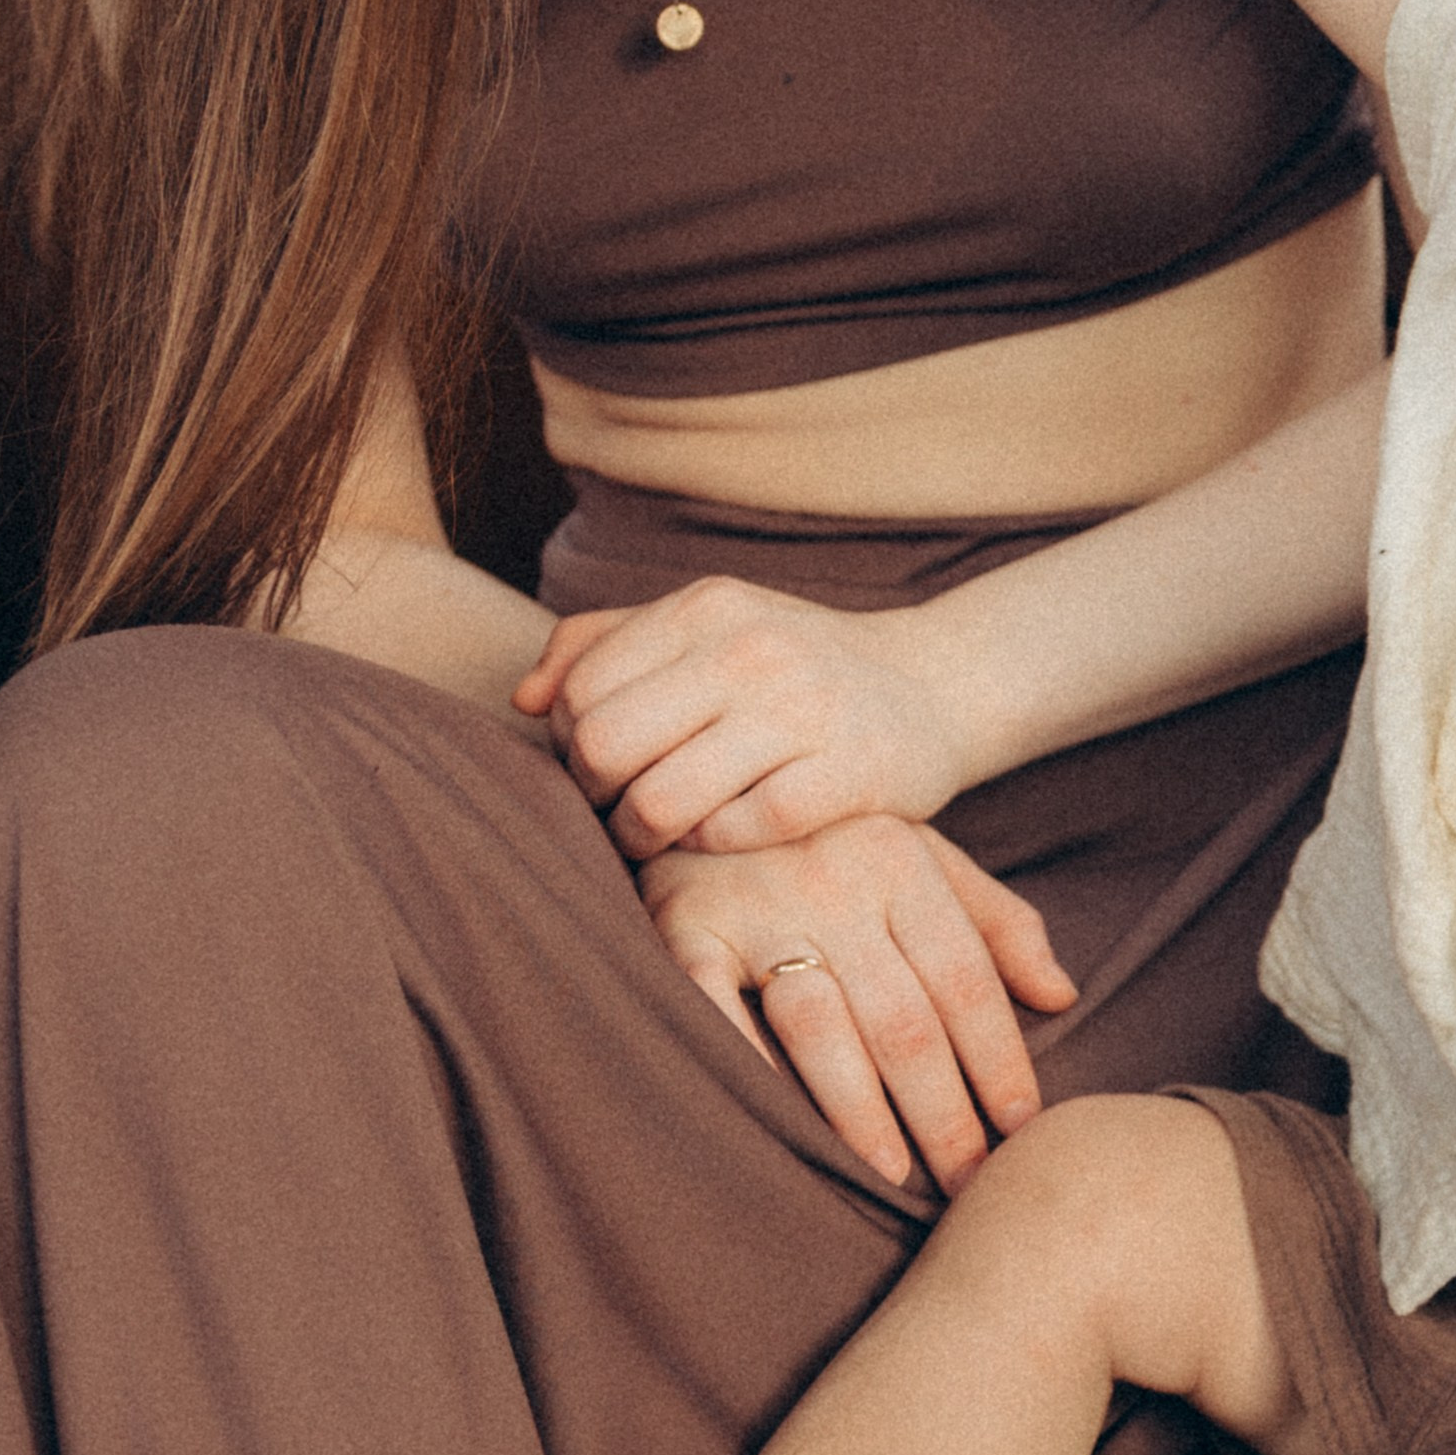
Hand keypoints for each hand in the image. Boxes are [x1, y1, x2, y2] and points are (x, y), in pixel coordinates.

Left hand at [515, 580, 980, 857]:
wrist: (934, 685)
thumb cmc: (793, 666)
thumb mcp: (708, 628)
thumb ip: (605, 644)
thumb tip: (521, 699)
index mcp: (707, 607)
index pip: (580, 689)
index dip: (566, 743)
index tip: (596, 765)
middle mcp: (750, 648)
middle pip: (603, 746)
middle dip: (593, 796)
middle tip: (615, 810)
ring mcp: (802, 712)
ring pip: (660, 801)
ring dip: (642, 836)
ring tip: (657, 836)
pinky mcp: (845, 776)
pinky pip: (735, 833)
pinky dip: (713, 847)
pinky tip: (724, 835)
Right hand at [640, 815, 1078, 1190]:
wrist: (710, 768)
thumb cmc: (830, 839)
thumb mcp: (920, 854)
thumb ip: (995, 921)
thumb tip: (1063, 996)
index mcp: (899, 858)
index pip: (965, 978)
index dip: (999, 1060)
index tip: (1023, 1131)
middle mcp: (833, 878)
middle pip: (903, 1019)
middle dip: (943, 1114)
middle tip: (967, 1185)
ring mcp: (756, 903)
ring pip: (822, 1027)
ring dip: (862, 1116)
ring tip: (894, 1180)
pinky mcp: (685, 927)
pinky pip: (718, 1013)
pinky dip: (749, 1070)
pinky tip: (781, 1129)